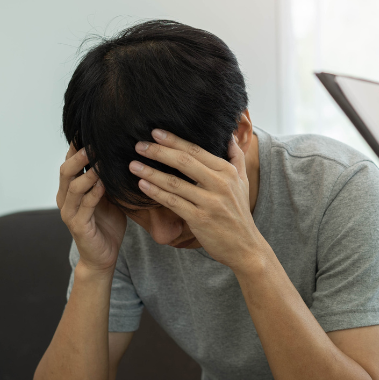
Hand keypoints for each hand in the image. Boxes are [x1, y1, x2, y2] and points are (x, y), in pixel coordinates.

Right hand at [57, 144, 127, 272]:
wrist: (103, 256)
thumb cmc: (107, 224)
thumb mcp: (109, 197)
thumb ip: (108, 179)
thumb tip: (121, 154)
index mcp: (70, 190)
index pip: (70, 163)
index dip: (77, 146)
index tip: (89, 129)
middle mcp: (64, 199)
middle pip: (66, 170)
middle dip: (79, 155)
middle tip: (94, 141)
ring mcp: (69, 212)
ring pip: (73, 186)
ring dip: (88, 171)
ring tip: (102, 159)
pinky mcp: (78, 226)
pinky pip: (85, 205)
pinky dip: (94, 192)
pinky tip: (104, 183)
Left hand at [129, 130, 264, 268]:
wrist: (245, 247)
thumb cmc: (239, 213)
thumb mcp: (243, 182)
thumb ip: (236, 157)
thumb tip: (229, 136)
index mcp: (228, 172)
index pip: (197, 150)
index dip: (175, 140)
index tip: (156, 132)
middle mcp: (220, 184)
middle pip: (184, 161)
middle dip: (159, 151)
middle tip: (139, 145)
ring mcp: (210, 202)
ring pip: (175, 182)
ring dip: (151, 172)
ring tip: (133, 164)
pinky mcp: (200, 219)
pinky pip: (173, 202)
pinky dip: (156, 193)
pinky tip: (142, 185)